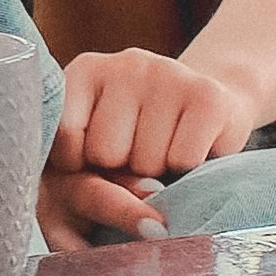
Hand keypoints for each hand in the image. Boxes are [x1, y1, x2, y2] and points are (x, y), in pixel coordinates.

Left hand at [39, 45, 261, 244]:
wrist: (209, 112)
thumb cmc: (139, 140)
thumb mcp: (93, 154)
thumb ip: (79, 182)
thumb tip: (131, 212)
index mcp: (84, 71)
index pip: (65, 139)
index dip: (80, 164)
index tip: (93, 156)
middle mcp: (126, 63)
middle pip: (106, 153)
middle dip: (121, 169)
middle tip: (137, 153)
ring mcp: (169, 73)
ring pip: (147, 162)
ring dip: (157, 170)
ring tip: (165, 148)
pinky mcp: (208, 95)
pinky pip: (183, 161)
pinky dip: (187, 168)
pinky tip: (190, 146)